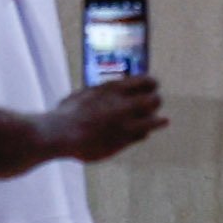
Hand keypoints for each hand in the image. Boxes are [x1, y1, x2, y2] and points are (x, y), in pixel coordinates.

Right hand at [44, 75, 167, 164]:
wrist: (60, 133)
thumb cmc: (66, 113)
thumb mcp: (85, 94)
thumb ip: (102, 92)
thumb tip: (109, 91)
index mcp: (114, 88)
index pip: (145, 81)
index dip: (151, 83)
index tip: (152, 85)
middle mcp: (123, 104)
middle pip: (154, 100)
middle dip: (156, 100)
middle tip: (155, 102)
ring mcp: (125, 124)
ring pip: (154, 120)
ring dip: (157, 120)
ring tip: (162, 121)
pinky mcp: (123, 141)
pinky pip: (142, 135)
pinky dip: (144, 133)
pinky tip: (143, 133)